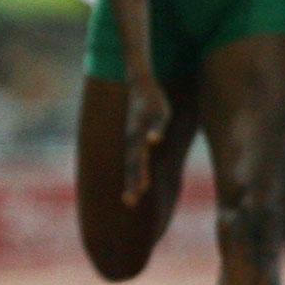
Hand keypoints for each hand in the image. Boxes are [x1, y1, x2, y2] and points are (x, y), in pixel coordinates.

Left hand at [121, 73, 169, 206]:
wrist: (138, 79)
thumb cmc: (141, 112)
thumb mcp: (142, 135)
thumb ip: (146, 154)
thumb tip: (151, 171)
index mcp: (133, 145)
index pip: (131, 169)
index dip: (130, 185)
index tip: (129, 204)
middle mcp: (134, 138)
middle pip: (133, 163)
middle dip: (133, 182)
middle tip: (130, 201)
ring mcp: (143, 125)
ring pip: (140, 145)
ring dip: (140, 161)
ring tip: (144, 183)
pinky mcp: (156, 111)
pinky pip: (155, 122)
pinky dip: (154, 131)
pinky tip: (155, 141)